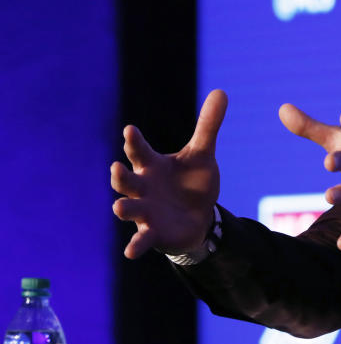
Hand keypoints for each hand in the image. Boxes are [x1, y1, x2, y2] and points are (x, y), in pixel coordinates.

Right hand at [111, 90, 226, 257]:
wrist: (198, 216)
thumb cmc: (192, 181)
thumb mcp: (202, 153)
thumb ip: (208, 125)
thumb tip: (221, 91)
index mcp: (152, 165)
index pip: (140, 151)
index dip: (134, 141)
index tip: (130, 130)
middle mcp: (143, 188)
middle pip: (126, 180)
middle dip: (120, 176)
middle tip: (117, 168)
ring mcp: (145, 211)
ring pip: (128, 208)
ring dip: (124, 207)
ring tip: (120, 207)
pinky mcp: (153, 232)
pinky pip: (141, 239)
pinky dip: (136, 245)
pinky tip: (131, 252)